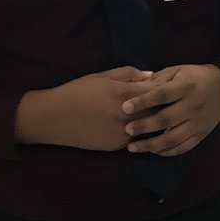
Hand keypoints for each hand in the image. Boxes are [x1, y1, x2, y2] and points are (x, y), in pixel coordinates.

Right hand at [16, 68, 152, 149]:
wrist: (54, 118)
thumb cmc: (77, 92)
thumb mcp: (102, 77)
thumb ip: (128, 74)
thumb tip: (152, 75)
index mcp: (124, 94)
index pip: (157, 90)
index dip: (162, 87)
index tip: (165, 85)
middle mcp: (127, 115)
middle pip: (157, 110)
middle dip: (160, 104)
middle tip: (163, 100)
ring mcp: (123, 133)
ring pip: (148, 127)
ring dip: (150, 120)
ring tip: (148, 113)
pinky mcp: (117, 146)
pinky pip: (134, 138)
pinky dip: (136, 132)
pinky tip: (132, 126)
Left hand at [121, 63, 219, 156]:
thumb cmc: (196, 76)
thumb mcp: (178, 70)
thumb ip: (158, 79)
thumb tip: (136, 87)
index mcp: (186, 87)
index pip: (161, 95)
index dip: (142, 102)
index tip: (124, 107)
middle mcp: (192, 106)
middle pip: (166, 120)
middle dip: (144, 126)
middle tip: (127, 130)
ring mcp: (198, 123)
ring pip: (173, 138)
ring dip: (151, 145)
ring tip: (133, 147)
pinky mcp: (201, 134)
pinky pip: (184, 147)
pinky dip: (167, 152)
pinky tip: (153, 151)